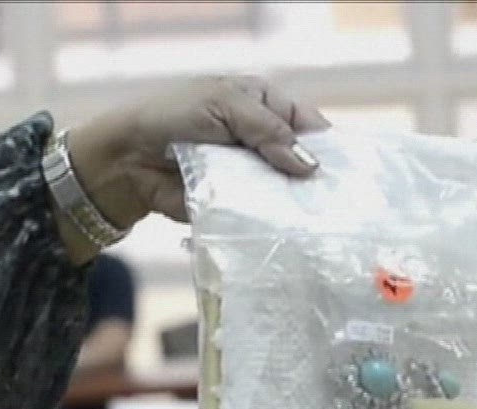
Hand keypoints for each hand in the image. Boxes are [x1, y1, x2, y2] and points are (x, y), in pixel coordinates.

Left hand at [67, 76, 328, 226]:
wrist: (128, 158)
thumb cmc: (173, 116)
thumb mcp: (225, 106)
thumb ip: (268, 131)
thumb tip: (309, 164)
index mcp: (264, 106)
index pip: (308, 124)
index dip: (327, 145)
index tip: (348, 168)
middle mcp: (262, 142)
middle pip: (301, 162)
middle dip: (316, 179)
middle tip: (340, 202)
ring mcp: (250, 176)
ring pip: (284, 193)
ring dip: (296, 205)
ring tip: (322, 223)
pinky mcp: (234, 206)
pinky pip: (259, 216)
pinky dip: (270, 224)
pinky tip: (290, 235)